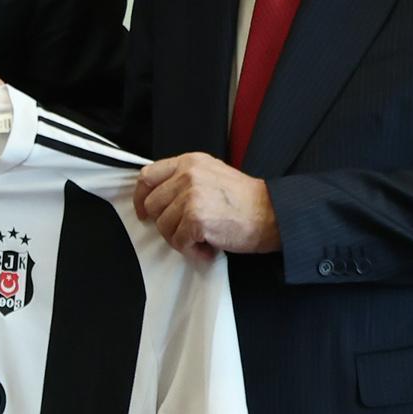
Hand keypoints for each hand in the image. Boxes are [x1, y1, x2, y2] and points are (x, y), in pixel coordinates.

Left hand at [134, 153, 278, 259]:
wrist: (271, 214)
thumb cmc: (244, 200)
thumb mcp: (211, 174)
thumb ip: (184, 179)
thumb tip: (159, 196)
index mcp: (189, 162)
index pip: (148, 176)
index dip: (141, 197)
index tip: (144, 211)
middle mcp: (187, 175)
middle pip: (153, 205)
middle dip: (165, 224)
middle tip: (185, 231)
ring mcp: (190, 197)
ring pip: (163, 226)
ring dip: (180, 239)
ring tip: (202, 239)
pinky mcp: (195, 219)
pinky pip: (179, 242)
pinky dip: (192, 251)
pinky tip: (208, 248)